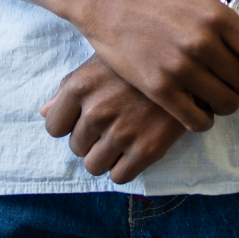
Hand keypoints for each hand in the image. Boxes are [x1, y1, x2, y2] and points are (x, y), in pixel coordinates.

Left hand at [41, 57, 185, 182]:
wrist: (194, 65)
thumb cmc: (142, 60)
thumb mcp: (101, 63)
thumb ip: (70, 88)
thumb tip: (44, 113)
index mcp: (80, 86)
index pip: (53, 127)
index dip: (70, 126)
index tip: (88, 119)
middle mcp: (96, 110)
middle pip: (76, 147)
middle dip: (92, 140)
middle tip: (115, 124)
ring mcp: (121, 132)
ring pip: (94, 166)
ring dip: (107, 157)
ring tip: (125, 139)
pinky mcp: (146, 150)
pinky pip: (119, 176)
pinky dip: (125, 168)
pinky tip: (137, 149)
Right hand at [74, 0, 238, 132]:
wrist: (106, 2)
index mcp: (218, 15)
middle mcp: (201, 43)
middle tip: (237, 79)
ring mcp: (179, 68)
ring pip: (225, 103)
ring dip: (227, 102)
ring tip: (220, 92)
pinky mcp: (158, 88)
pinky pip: (196, 120)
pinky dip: (204, 119)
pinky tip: (200, 106)